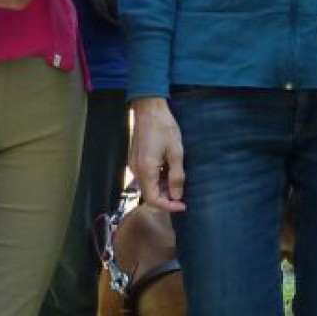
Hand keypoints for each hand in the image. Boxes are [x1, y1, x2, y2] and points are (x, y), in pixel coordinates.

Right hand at [129, 97, 184, 211]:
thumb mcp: (176, 152)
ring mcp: (134, 165)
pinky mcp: (135, 160)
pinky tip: (168, 170)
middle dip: (167, 197)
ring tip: (177, 179)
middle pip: (150, 194)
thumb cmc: (164, 127)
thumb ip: (176, 176)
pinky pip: (146, 177)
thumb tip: (176, 196)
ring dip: (163, 188)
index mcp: (146, 170)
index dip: (168, 206)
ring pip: (148, 186)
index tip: (183, 205)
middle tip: (182, 191)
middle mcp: (136, 171)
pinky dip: (158, 179)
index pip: (153, 199)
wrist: (149, 109)